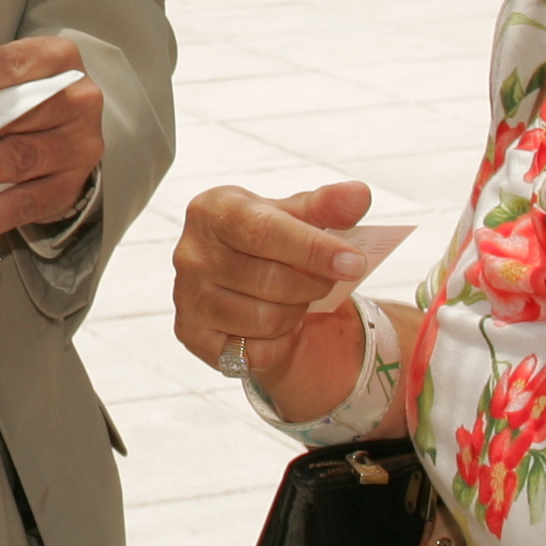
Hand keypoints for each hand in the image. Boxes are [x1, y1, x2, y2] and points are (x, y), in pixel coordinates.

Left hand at [0, 34, 102, 236]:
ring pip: (20, 161)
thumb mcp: (2, 81)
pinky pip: (25, 205)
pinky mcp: (70, 187)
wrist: (65, 131)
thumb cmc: (21, 99)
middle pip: (16, 117)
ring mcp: (78, 146)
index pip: (12, 64)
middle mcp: (78, 100)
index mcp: (57, 59)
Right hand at [170, 180, 378, 418]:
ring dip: (296, 312)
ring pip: (266, 319)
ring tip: (296, 298)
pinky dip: (277, 341)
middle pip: (271, 280)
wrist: (241, 282)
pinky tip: (275, 323)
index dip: (314, 249)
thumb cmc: (273, 241)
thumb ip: (329, 205)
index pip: (264, 231)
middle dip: (314, 285)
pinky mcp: (191, 334)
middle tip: (325, 279)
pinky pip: (252, 351)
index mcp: (213, 210)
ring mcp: (186, 296)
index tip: (354, 263)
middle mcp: (190, 252)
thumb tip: (358, 195)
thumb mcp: (299, 216)